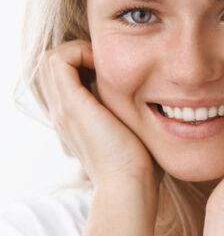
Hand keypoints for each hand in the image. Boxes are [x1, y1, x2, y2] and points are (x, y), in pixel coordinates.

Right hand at [39, 40, 159, 188]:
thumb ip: (133, 116)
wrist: (130, 184)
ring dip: (79, 51)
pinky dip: (81, 52)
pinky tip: (109, 68)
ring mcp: (64, 108)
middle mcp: (63, 112)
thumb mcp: (134, 133)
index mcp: (75, 119)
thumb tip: (159, 105)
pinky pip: (59, 59)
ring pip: (52, 59)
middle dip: (81, 54)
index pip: (65, 77)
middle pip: (53, 66)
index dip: (87, 63)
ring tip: (108, 64)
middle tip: (110, 62)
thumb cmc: (141, 166)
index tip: (117, 70)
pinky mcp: (71, 105)